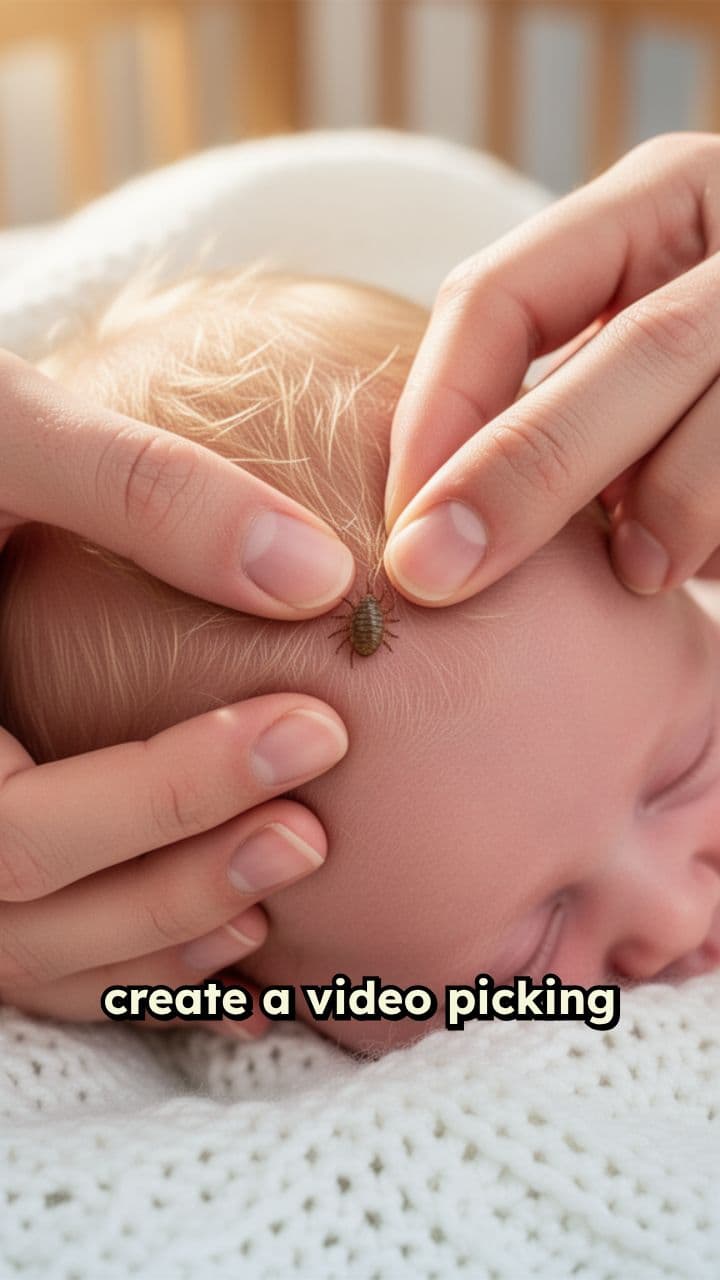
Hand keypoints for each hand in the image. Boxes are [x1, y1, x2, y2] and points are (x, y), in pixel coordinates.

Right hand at [0, 352, 353, 1035]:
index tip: (315, 727)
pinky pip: (36, 940)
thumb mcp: (7, 436)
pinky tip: (229, 932)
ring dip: (158, 935)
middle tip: (312, 833)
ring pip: (29, 949)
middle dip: (179, 883)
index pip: (23, 824)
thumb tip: (319, 576)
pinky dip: (128, 959)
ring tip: (281, 888)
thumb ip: (141, 490)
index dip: (172, 794)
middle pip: (27, 909)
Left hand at [383, 132, 719, 603]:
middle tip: (439, 575)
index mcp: (662, 201)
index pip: (513, 287)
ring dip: (669, 513)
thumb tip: (432, 522)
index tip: (400, 519)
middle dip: (527, 473)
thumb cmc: (700, 383)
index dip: (442, 407)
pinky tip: (705, 556)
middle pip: (639, 350)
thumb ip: (545, 393)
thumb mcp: (623, 355)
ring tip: (639, 573)